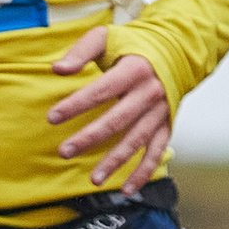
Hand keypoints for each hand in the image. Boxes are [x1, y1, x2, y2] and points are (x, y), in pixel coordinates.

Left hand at [49, 27, 169, 189]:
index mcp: (134, 69)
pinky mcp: (166, 127)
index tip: (52, 117)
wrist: (175, 52)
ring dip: (115, 162)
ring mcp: (160, 113)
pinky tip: (126, 190)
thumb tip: (57, 69)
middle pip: (117, 120)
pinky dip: (143, 173)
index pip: (101, 90)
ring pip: (136, 141)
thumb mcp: (106, 38)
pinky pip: (155, 153)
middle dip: (90, 137)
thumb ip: (81, 51)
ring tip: (93, 180)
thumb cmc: (132, 46)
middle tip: (64, 151)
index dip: (76, 104)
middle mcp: (149, 93)